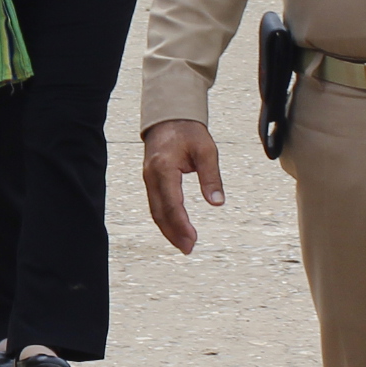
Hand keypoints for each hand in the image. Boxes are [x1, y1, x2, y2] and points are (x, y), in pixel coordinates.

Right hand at [141, 119, 226, 255]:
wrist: (169, 117)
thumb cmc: (188, 131)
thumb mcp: (206, 150)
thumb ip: (211, 176)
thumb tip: (217, 202)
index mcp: (164, 168)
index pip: (171, 203)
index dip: (181, 224)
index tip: (193, 239)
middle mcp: (152, 176)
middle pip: (159, 212)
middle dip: (173, 233)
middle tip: (188, 249)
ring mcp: (148, 179)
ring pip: (155, 211)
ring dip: (168, 230)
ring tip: (183, 245)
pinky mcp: (150, 181)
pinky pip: (155, 204)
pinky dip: (164, 219)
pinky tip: (175, 229)